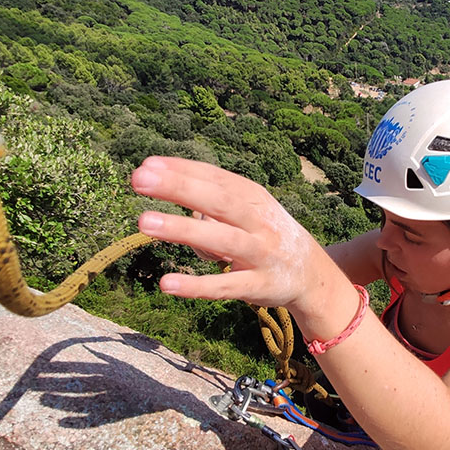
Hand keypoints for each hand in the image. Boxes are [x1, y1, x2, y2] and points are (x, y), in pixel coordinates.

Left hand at [132, 156, 317, 308]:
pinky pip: (224, 285)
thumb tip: (161, 175)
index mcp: (253, 196)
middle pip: (217, 200)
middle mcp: (258, 220)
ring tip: (143, 222)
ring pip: (220, 239)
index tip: (146, 164)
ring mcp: (260, 253)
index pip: (214, 177)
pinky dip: (197, 285)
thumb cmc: (264, 232)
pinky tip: (167, 283)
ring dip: (182, 230)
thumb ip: (209, 192)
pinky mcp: (258, 285)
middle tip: (139, 179)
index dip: (182, 170)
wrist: (310, 272)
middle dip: (179, 188)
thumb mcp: (246, 207)